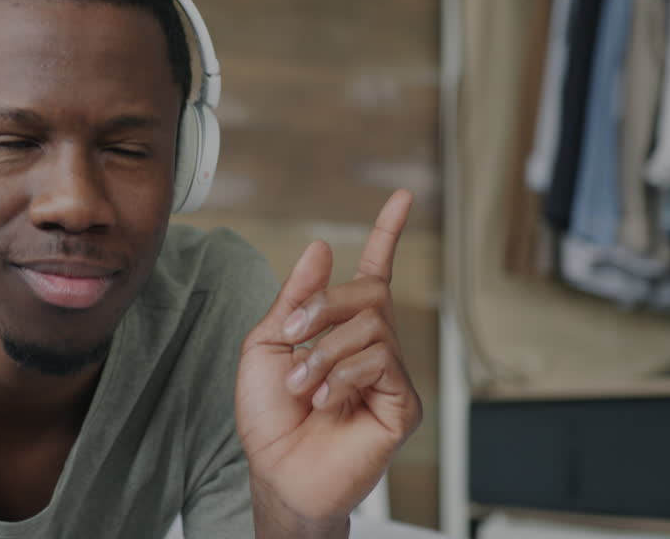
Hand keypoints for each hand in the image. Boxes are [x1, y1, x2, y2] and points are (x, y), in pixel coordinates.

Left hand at [236, 190, 421, 529]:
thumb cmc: (270, 417)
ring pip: (373, 326)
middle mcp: (374, 346)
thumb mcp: (266, 345)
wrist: (276, 472)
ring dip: (324, 351)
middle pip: (370, 292)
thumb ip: (296, 298)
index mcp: (343, 328)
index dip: (388, 233)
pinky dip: (343, 376)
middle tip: (292, 337)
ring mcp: (391, 375)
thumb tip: (323, 248)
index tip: (402, 196)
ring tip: (303, 386)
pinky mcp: (403, 404)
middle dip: (325, 306)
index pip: (375, 272)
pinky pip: (381, 363)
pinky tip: (325, 401)